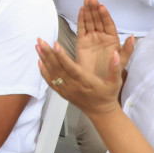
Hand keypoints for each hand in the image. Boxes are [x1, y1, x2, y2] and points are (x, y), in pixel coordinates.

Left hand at [36, 0, 133, 117]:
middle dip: (48, 53)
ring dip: (44, 59)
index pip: (71, 68)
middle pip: (58, 68)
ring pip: (52, 73)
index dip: (62, 56)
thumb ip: (115, 68)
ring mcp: (67, 90)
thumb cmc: (107, 95)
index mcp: (86, 81)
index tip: (55, 44)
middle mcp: (74, 86)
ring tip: (37, 46)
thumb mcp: (116, 82)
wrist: (101, 111)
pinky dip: (44, 72)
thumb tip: (115, 54)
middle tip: (40, 41)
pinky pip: (51, 82)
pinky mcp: (63, 93)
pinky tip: (39, 62)